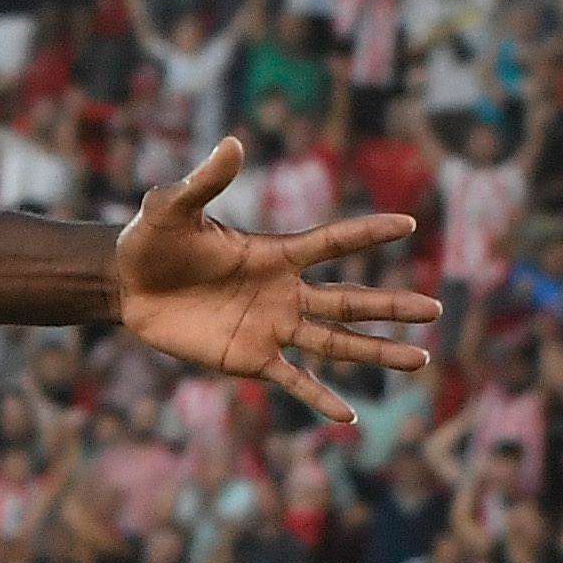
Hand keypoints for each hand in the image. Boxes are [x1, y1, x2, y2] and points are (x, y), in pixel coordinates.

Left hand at [108, 138, 441, 427]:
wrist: (127, 285)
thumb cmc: (151, 239)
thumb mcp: (173, 208)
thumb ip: (205, 181)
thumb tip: (231, 144)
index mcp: (275, 253)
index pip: (332, 242)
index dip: (367, 233)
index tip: (408, 224)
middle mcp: (284, 292)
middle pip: (350, 302)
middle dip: (393, 306)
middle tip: (436, 310)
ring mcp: (271, 328)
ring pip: (336, 343)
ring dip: (377, 353)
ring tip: (421, 360)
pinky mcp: (249, 358)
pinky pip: (293, 382)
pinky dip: (320, 400)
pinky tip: (350, 418)